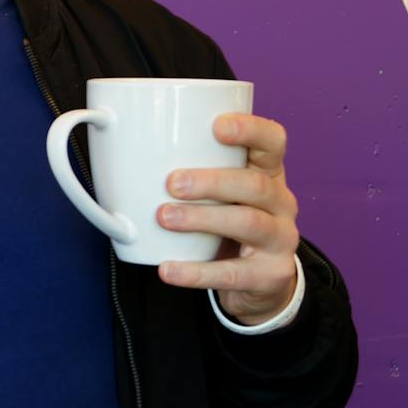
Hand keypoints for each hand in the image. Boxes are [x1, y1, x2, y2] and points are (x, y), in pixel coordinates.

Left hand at [153, 112, 300, 325]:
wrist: (261, 281)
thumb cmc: (230, 222)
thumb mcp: (223, 193)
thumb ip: (195, 169)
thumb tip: (126, 148)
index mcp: (269, 173)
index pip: (272, 141)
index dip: (250, 129)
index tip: (216, 126)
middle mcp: (281, 203)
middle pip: (255, 184)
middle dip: (212, 181)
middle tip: (171, 183)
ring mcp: (280, 240)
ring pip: (248, 223)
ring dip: (202, 219)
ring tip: (164, 218)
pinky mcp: (269, 275)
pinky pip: (232, 273)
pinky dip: (196, 272)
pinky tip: (168, 269)